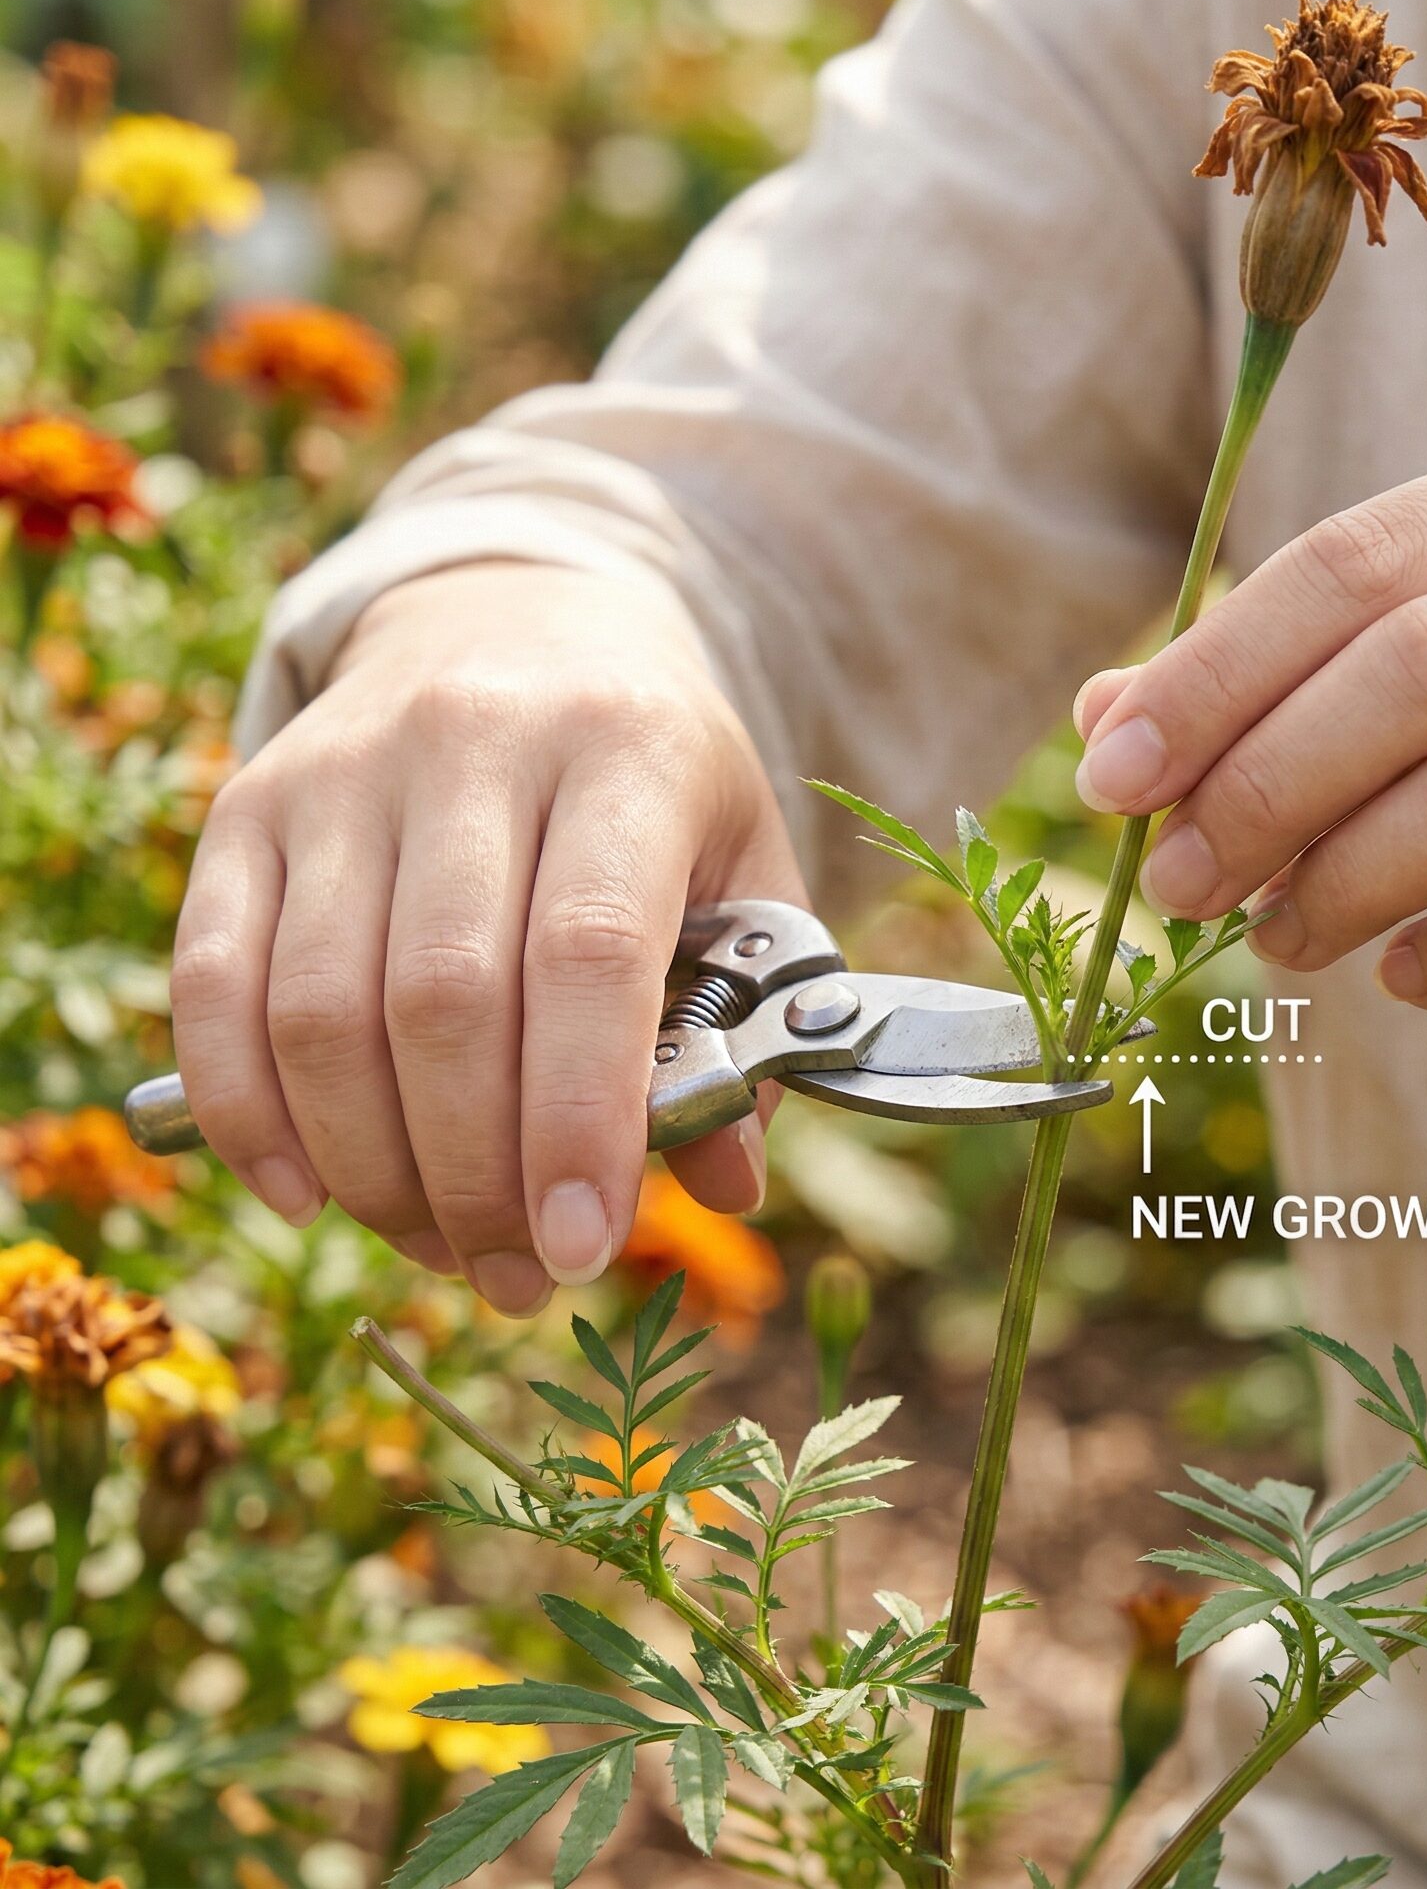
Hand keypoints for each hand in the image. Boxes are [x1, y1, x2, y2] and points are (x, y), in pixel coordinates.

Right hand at [171, 561, 805, 1314]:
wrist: (523, 618)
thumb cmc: (653, 769)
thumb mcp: (742, 856)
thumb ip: (749, 1011)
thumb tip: (725, 1181)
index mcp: (624, 750)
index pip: (587, 952)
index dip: (580, 1118)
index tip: (584, 1248)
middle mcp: (473, 742)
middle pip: (444, 1000)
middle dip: (475, 1175)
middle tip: (516, 1273)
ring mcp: (344, 770)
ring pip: (323, 1008)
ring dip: (374, 1169)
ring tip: (441, 1246)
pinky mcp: (249, 804)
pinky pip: (213, 980)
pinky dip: (248, 1112)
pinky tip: (308, 1194)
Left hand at [1072, 420, 1426, 1076]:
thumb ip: (1290, 689)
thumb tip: (1102, 720)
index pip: (1363, 554)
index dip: (1216, 670)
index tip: (1109, 778)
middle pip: (1424, 661)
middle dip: (1267, 783)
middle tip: (1179, 886)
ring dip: (1347, 879)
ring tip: (1275, 940)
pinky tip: (1403, 980)